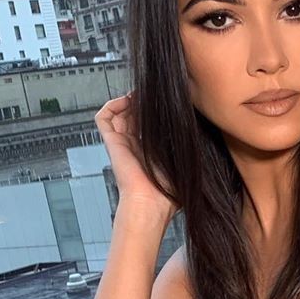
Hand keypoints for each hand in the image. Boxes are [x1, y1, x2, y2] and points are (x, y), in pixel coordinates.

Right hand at [95, 92, 176, 215]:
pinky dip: (112, 105)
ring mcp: (121, 144)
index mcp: (148, 154)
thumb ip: (185, 147)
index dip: (153, 112)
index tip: (165, 103)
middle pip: (132, 116)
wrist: (150, 203)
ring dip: (128, 101)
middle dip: (141, 103)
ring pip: (118, 114)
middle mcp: (133, 147)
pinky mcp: (111, 143)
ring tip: (141, 95)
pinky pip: (103, 118)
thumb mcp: (183, 164)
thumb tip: (196, 127)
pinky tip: (127, 100)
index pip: (146, 125)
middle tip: (153, 95)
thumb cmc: (168, 193)